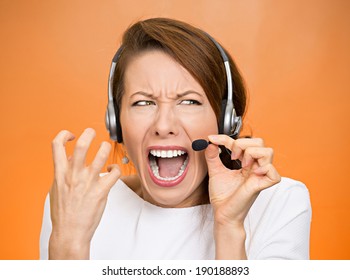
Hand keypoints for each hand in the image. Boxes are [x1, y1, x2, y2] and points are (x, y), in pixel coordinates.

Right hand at [49, 128, 119, 258]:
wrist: (70, 232)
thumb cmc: (63, 212)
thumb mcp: (57, 188)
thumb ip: (64, 171)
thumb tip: (73, 157)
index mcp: (60, 173)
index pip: (57, 145)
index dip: (64, 134)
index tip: (72, 135)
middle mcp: (74, 175)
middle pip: (83, 145)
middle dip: (89, 133)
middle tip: (93, 132)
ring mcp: (88, 182)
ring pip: (102, 154)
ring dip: (106, 147)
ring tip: (106, 148)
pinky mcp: (101, 191)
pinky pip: (114, 172)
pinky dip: (116, 168)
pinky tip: (113, 170)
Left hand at [205, 135, 280, 226]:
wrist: (222, 214)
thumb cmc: (222, 196)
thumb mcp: (215, 171)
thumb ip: (212, 157)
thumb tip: (210, 143)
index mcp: (246, 163)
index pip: (243, 142)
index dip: (226, 138)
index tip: (211, 139)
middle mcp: (254, 167)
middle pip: (260, 142)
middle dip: (242, 143)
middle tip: (231, 156)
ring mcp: (259, 176)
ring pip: (268, 152)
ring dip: (252, 153)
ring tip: (241, 164)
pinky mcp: (261, 186)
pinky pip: (274, 173)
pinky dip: (265, 168)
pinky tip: (253, 172)